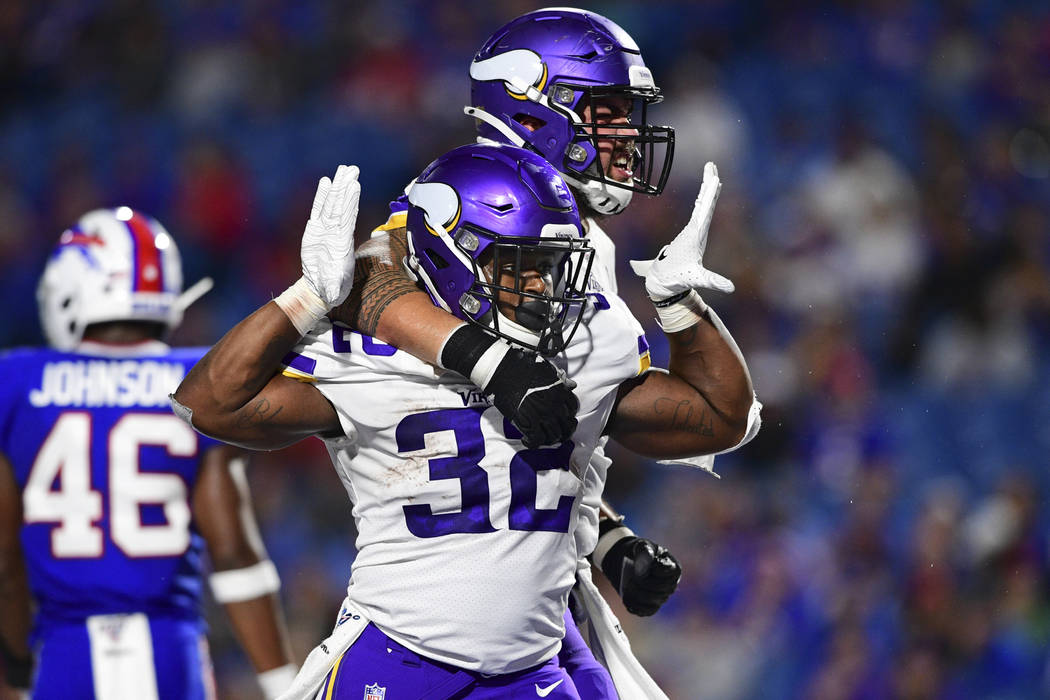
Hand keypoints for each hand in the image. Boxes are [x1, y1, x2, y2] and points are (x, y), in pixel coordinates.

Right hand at [301, 164, 360, 308]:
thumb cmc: (331, 288)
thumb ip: (332, 289)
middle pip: (341, 206)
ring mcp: (326, 229)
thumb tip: (332, 295)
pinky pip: (318, 209)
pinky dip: (322, 195)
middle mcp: (336, 232)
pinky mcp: (315, 229)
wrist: (321, 286)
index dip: (350, 202)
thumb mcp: (332, 290)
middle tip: (352, 169)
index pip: (347, 218)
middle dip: (346, 188)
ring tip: (342, 170)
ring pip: (331, 204)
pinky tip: (326, 181)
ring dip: (337, 187)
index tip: (355, 186)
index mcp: (342, 243)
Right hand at [488, 348, 578, 447]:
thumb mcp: (546, 370)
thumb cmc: (522, 367)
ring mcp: (542, 415)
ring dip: (548, 439)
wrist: (502, 370)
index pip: (573, 408)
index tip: (562, 417)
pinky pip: (537, 440)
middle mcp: (554, 404)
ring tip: (542, 437)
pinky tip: (527, 440)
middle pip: (566, 426)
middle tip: (556, 432)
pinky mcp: (528, 422)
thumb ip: (560, 380)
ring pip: (554, 436)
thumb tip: (572, 385)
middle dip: (563, 431)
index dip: (568, 414)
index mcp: (560, 391)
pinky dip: (532, 443)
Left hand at [600, 533, 681, 616]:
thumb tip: (644, 564)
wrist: (630, 563)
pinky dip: (634, 605)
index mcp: (674, 570)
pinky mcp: (651, 607)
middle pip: (660, 590)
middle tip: (631, 576)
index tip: (643, 563)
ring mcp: (662, 598)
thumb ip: (644, 551)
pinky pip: (645, 611)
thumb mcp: (642, 546)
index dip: (653, 569)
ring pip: (652, 602)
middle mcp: (671, 586)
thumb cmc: (640, 553)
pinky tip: (626, 597)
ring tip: (627, 585)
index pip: (667, 574)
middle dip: (643, 583)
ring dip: (637, 594)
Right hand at [628, 161, 733, 301]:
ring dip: (706, 191)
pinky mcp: (687, 235)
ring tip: (711, 174)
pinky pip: (695, 214)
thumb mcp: (696, 279)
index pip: (706, 210)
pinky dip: (699, 203)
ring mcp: (694, 233)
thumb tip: (731, 288)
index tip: (715, 177)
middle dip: (709, 184)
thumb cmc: (677, 280)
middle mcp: (698, 231)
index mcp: (698, 235)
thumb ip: (713, 281)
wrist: (667, 285)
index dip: (710, 193)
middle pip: (706, 203)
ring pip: (702, 207)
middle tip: (712, 166)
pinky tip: (701, 198)